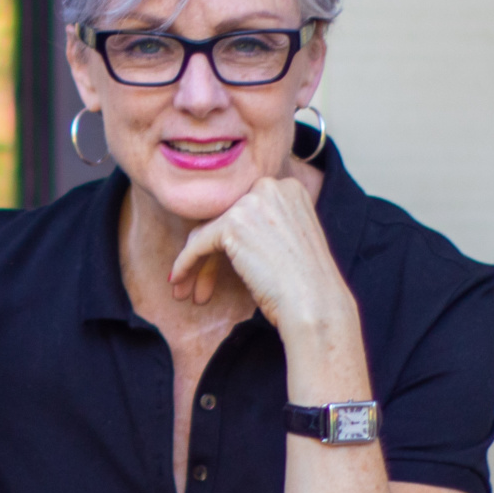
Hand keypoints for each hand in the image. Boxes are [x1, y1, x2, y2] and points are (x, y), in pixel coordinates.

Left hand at [167, 175, 352, 340]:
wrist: (315, 305)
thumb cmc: (307, 286)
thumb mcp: (291, 241)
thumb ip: (265, 227)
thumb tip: (228, 235)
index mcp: (288, 188)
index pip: (243, 210)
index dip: (227, 241)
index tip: (219, 267)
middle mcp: (271, 187)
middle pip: (223, 219)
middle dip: (208, 253)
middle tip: (196, 281)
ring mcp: (251, 203)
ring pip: (207, 232)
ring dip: (195, 264)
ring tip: (184, 291)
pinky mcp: (232, 224)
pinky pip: (197, 244)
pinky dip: (184, 264)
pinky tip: (177, 281)